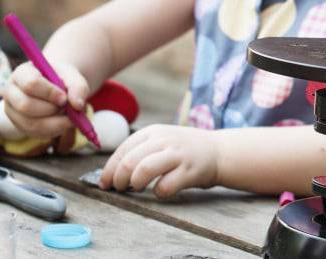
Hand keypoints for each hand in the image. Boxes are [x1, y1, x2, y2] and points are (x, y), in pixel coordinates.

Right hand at [3, 61, 90, 138]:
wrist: (55, 86)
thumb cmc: (61, 78)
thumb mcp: (72, 76)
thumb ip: (78, 87)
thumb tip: (78, 106)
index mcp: (22, 73)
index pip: (31, 84)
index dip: (50, 93)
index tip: (64, 98)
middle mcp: (11, 92)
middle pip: (26, 106)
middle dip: (51, 109)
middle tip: (66, 107)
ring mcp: (12, 111)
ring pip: (30, 123)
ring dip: (55, 123)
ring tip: (69, 115)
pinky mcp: (19, 125)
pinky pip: (36, 133)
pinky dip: (54, 130)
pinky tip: (63, 122)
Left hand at [100, 125, 219, 198]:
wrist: (219, 151)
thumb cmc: (184, 150)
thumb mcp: (162, 140)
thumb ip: (140, 151)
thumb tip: (111, 172)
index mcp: (153, 132)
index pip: (122, 150)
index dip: (109, 169)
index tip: (105, 183)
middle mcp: (164, 140)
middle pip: (129, 162)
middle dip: (118, 180)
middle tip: (119, 189)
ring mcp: (177, 155)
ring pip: (144, 171)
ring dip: (135, 183)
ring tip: (137, 188)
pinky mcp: (189, 171)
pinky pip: (165, 186)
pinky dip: (158, 192)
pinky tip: (161, 190)